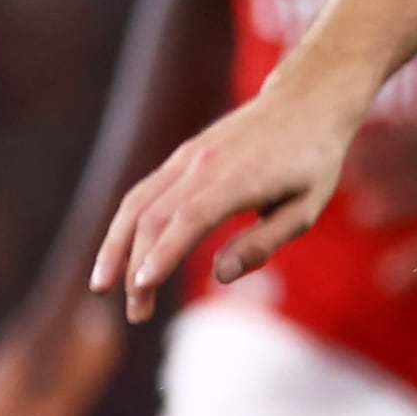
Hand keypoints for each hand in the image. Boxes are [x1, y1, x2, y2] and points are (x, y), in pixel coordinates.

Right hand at [93, 71, 370, 319]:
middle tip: (137, 313)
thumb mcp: (306, 208)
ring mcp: (187, 157)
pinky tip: (119, 254)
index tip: (142, 285)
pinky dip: (125, 224)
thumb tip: (220, 275)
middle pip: (155, 218)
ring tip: (104, 288)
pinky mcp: (180, 156)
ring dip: (116, 248)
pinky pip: (143, 192)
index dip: (164, 252)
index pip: (191, 218)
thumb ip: (264, 242)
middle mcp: (204, 164)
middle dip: (137, 268)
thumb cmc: (312, 161)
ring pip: (137, 203)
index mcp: (240, 178)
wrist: (305, 102)